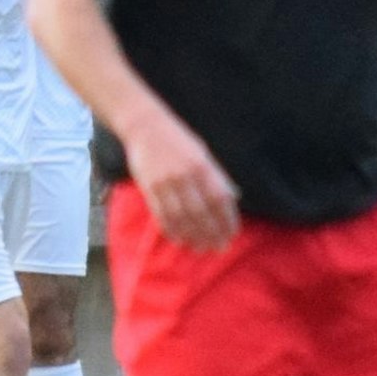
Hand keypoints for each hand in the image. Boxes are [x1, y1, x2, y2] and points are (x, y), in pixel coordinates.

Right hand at [121, 107, 239, 252]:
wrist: (144, 127)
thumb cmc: (178, 140)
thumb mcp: (202, 153)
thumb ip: (215, 176)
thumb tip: (230, 200)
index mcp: (202, 166)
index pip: (219, 199)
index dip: (227, 219)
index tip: (232, 234)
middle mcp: (184, 175)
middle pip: (201, 213)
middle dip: (211, 233)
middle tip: (218, 248)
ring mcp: (165, 183)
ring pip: (181, 217)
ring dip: (192, 236)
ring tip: (200, 248)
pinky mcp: (149, 188)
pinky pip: (161, 214)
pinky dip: (171, 230)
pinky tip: (180, 240)